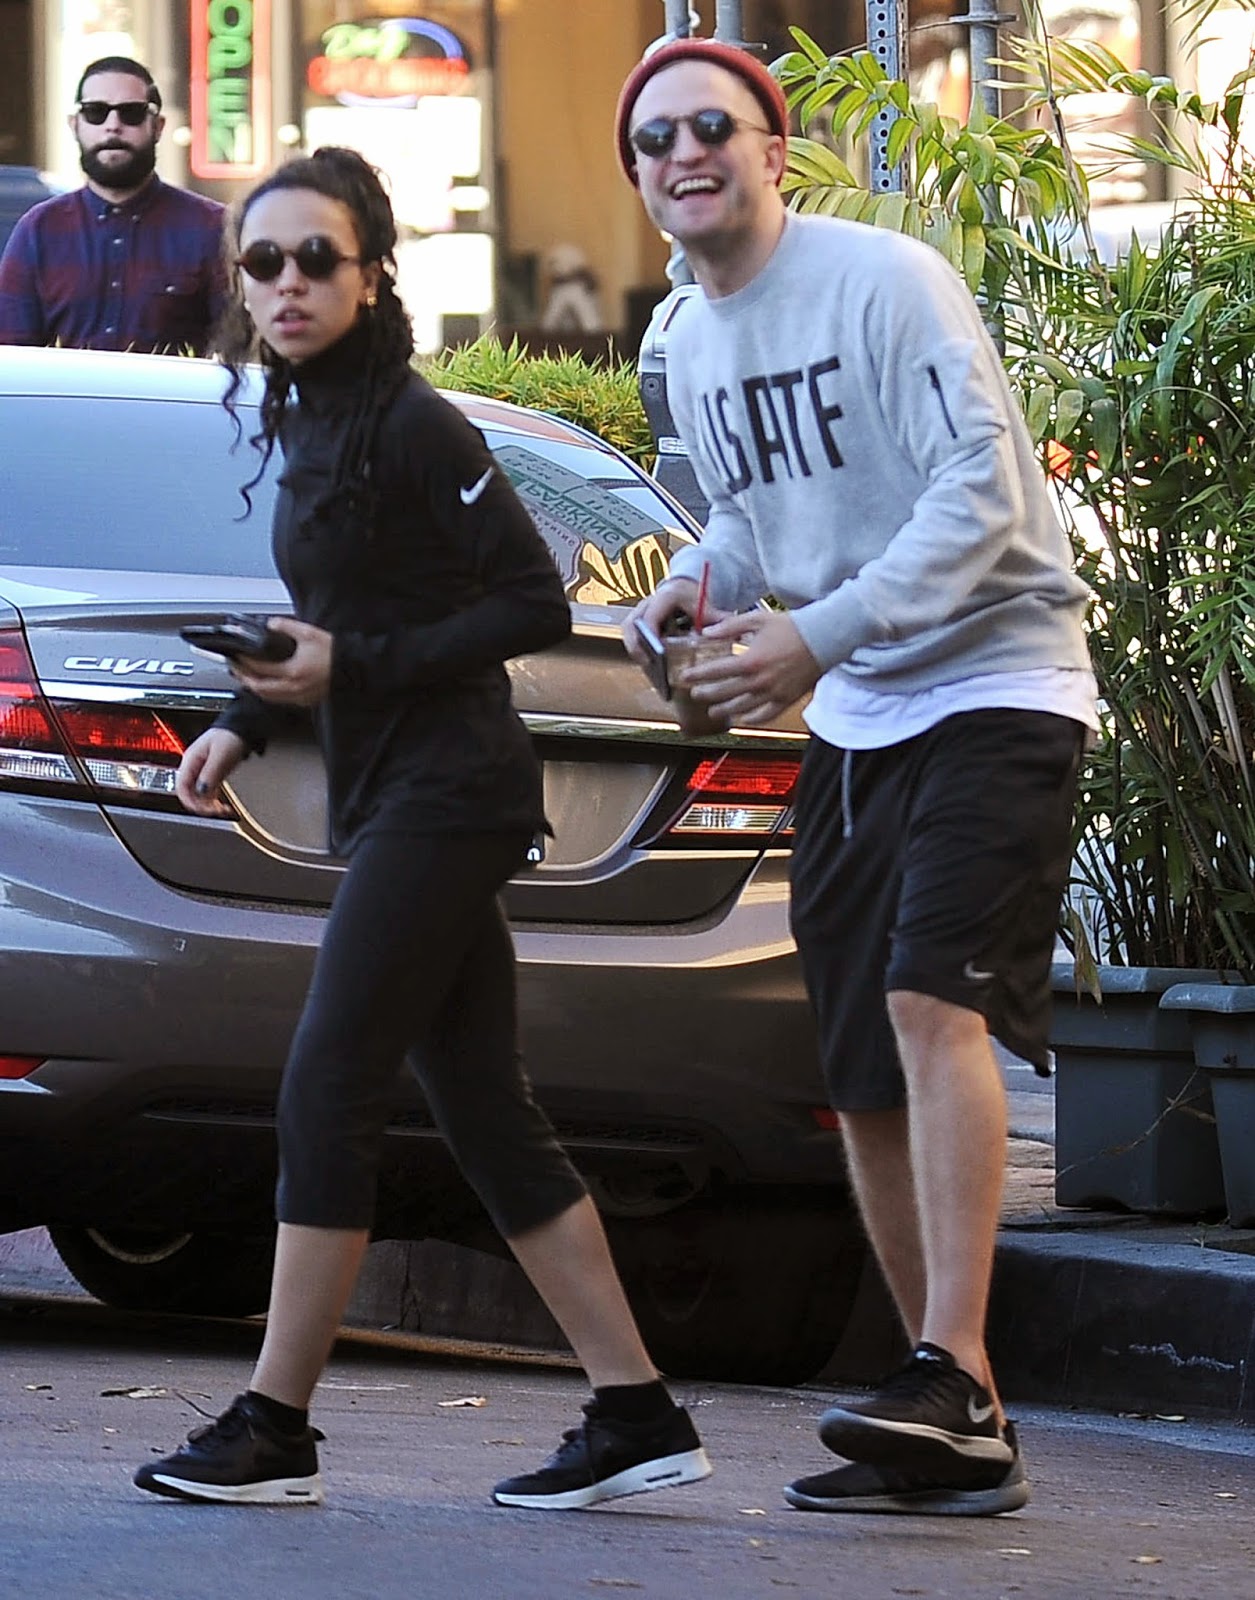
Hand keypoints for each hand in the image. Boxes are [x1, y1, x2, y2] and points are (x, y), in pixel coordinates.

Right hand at [175, 727, 247, 815]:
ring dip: (208, 804)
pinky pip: (208, 791)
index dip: (190, 801)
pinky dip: (213, 800)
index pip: (181, 787)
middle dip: (200, 805)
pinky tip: (222, 804)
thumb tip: (202, 793)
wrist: (243, 727)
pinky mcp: (212, 773)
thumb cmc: (230, 736)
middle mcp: (194, 766)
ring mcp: (203, 770)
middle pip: (189, 793)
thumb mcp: (220, 757)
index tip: (203, 810)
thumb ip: (210, 775)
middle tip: (215, 811)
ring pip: (199, 794)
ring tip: (221, 810)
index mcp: (190, 760)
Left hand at [230, 617, 331, 707]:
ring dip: (256, 689)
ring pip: (270, 698)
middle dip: (244, 679)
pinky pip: (282, 700)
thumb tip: (271, 623)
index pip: (259, 669)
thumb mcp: (309, 633)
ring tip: (249, 679)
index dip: (244, 663)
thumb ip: (287, 626)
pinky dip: (271, 694)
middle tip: (236, 670)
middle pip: (259, 688)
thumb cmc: (336, 654)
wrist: (355, 669)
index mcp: (292, 671)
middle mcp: (294, 687)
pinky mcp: (306, 700)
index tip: (236, 656)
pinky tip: (271, 687)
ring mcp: (300, 696)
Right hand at [622, 577, 727, 662]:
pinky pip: (631, 636)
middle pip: (631, 625)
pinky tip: (649, 666)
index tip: (657, 653)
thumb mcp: (706, 606)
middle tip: (648, 665)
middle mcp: (648, 602)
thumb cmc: (693, 597)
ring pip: (628, 632)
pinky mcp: (637, 620)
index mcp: (666, 596)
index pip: (651, 617)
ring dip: (635, 650)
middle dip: (636, 647)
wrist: (684, 586)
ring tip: (648, 670)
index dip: (651, 637)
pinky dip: (637, 650)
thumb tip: (736, 633)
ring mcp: (640, 611)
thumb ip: (719, 620)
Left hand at [682, 610, 821, 725]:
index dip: (697, 676)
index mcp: (750, 661)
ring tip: (713, 711)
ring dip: (724, 709)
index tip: (685, 678)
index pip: (716, 672)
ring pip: (742, 707)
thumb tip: (706, 633)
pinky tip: (741, 718)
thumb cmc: (792, 626)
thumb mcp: (757, 619)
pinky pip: (765, 715)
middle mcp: (759, 681)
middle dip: (707, 694)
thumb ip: (730, 627)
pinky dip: (751, 719)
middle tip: (695, 694)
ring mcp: (773, 693)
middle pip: (725, 692)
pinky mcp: (786, 699)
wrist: (824, 638)